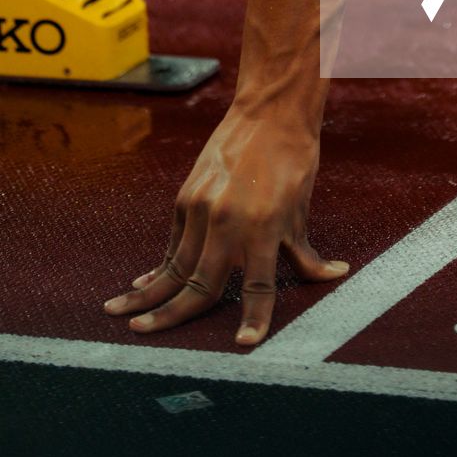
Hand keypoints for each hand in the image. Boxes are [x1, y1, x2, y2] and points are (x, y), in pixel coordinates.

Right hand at [103, 103, 347, 345]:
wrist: (271, 112)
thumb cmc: (294, 161)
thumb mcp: (301, 209)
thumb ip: (305, 252)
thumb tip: (335, 276)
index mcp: (264, 228)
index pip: (259, 287)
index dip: (255, 318)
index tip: (244, 344)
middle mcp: (229, 222)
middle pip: (198, 283)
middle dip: (170, 316)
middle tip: (144, 335)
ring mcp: (203, 208)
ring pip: (174, 264)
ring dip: (148, 292)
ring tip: (120, 312)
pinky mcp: (187, 196)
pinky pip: (174, 240)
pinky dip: (161, 263)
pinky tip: (146, 280)